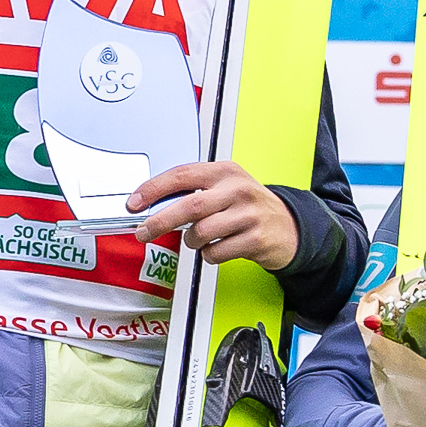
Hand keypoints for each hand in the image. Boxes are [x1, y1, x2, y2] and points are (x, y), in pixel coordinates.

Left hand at [128, 160, 296, 269]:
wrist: (290, 226)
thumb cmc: (249, 207)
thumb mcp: (226, 187)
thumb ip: (194, 191)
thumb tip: (152, 204)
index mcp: (225, 171)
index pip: (182, 175)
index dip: (153, 189)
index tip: (135, 203)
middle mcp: (237, 189)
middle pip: (189, 206)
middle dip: (160, 222)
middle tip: (145, 232)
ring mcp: (248, 214)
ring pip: (200, 233)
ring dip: (192, 242)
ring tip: (200, 239)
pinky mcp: (255, 239)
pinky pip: (215, 253)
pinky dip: (209, 255)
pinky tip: (220, 247)